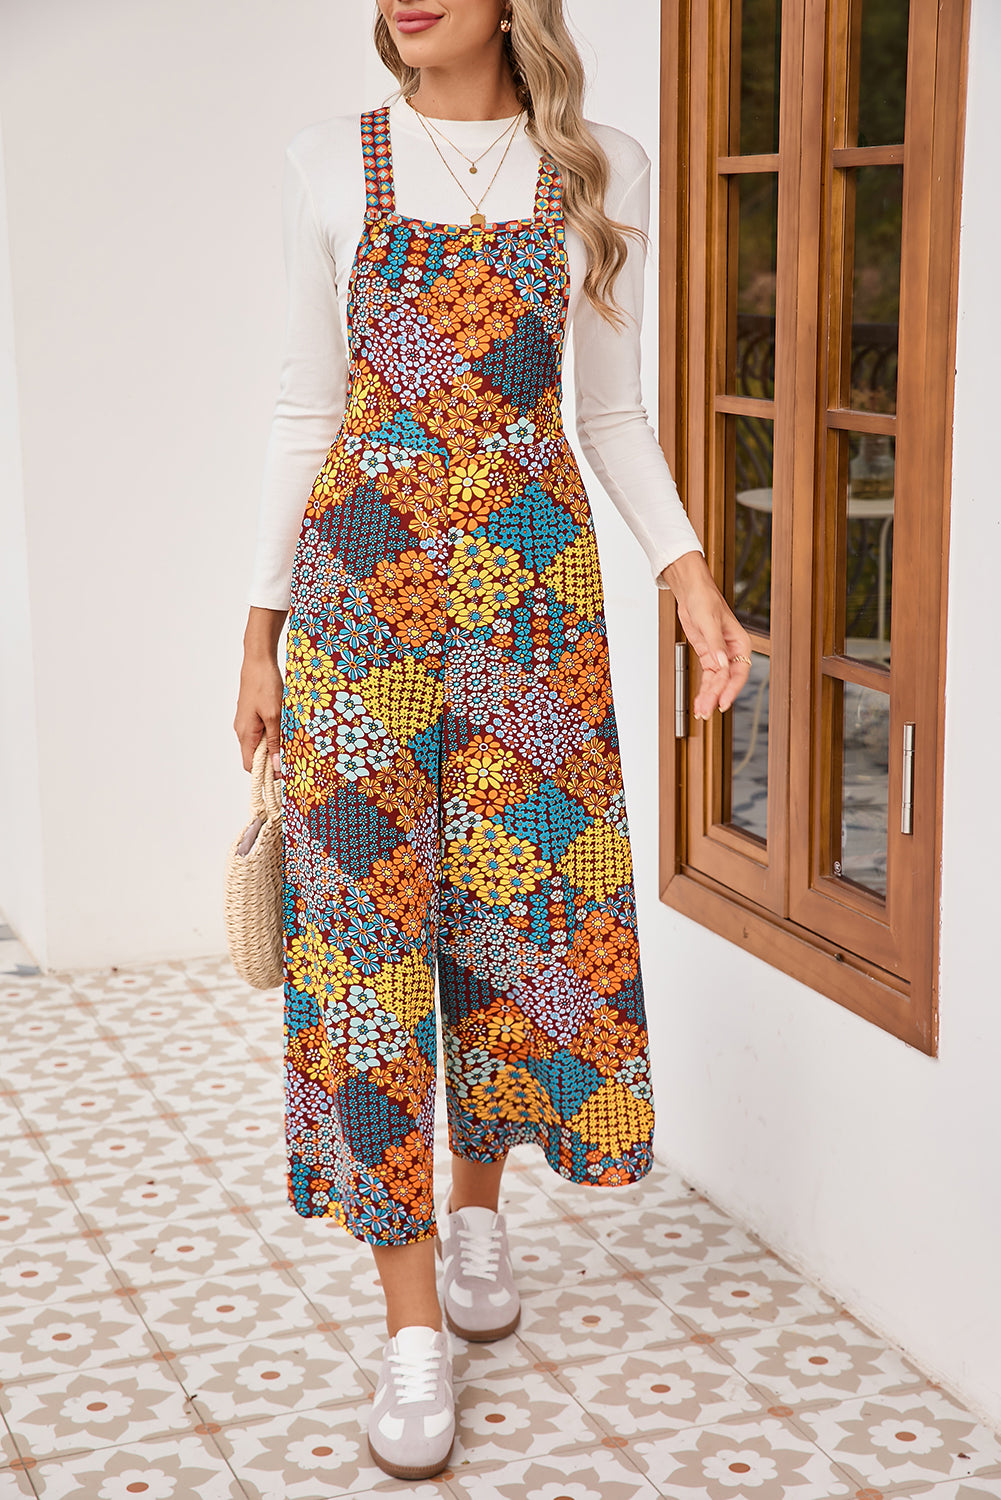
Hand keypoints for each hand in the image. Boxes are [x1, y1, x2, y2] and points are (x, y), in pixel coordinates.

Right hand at [235, 607, 286, 774]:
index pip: (251, 766)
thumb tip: (276, 765)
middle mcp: (242, 731)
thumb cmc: (265, 685)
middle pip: (255, 756)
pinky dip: (272, 735)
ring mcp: (246, 723)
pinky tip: (284, 729)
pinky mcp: (251, 715)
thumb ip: (275, 741)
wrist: (258, 661)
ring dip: (273, 747)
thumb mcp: (274, 716)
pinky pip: (260, 733)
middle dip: (272, 761)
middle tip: (291, 758)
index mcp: (245, 734)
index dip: (266, 773)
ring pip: (259, 744)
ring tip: (290, 742)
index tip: (284, 773)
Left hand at [659, 552, 752, 719]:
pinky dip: (704, 689)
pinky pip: (708, 677)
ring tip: (701, 711)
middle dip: (716, 696)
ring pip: (717, 682)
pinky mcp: (708, 656)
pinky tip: (700, 700)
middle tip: (706, 710)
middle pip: (727, 680)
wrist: (691, 592)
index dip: (732, 689)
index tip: (723, 702)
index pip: (739, 672)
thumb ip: (715, 644)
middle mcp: (732, 652)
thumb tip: (721, 663)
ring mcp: (719, 655)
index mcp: (740, 643)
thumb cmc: (705, 599)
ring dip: (709, 696)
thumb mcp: (709, 621)